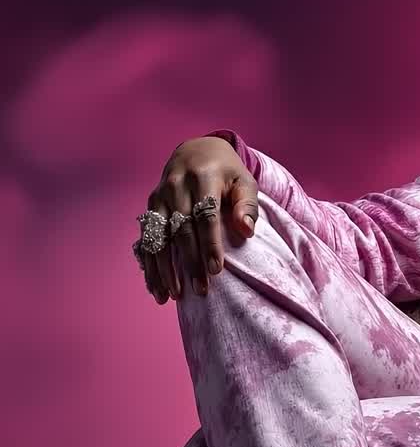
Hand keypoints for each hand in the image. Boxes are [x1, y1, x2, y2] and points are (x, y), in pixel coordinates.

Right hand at [140, 136, 258, 302]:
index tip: (216, 270)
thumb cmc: (227, 171)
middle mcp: (177, 186)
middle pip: (181, 230)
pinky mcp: (149, 206)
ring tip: (172, 296)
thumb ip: (248, 204)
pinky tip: (155, 286)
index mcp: (204, 177)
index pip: (206, 215)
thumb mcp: (245, 180)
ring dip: (163, 268)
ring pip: (158, 237)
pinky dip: (148, 264)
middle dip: (189, 262)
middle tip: (200, 290)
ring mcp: (159, 196)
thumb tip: (246, 231)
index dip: (210, 244)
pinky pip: (145, 238)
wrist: (197, 150)